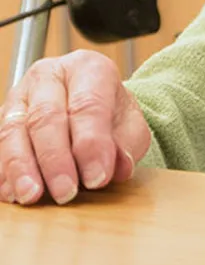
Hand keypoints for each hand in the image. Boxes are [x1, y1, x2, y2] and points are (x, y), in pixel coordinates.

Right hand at [0, 50, 150, 205]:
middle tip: (66, 193)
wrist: (91, 109)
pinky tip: (11, 193)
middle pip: (46, 117)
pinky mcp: (2, 116)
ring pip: (13, 130)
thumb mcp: (131, 128)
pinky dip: (4, 171)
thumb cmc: (112, 116)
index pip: (88, 105)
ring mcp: (20, 95)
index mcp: (88, 68)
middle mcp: (49, 76)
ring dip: (21, 167)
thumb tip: (117, 169)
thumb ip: (126, 147)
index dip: (91, 145)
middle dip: (54, 160)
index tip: (97, 178)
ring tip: (32, 196)